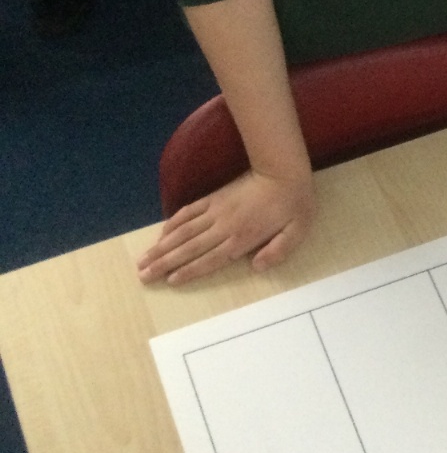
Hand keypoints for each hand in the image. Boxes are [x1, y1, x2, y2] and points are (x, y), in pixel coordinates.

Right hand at [137, 168, 315, 285]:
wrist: (283, 171)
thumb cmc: (294, 204)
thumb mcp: (297, 231)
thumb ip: (278, 251)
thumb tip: (256, 267)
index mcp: (242, 238)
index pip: (211, 259)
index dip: (190, 271)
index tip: (170, 281)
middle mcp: (223, 227)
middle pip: (189, 248)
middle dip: (164, 263)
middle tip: (142, 275)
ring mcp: (215, 211)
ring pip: (183, 232)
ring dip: (162, 246)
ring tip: (142, 259)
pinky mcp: (213, 198)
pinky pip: (188, 212)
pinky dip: (173, 223)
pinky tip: (161, 233)